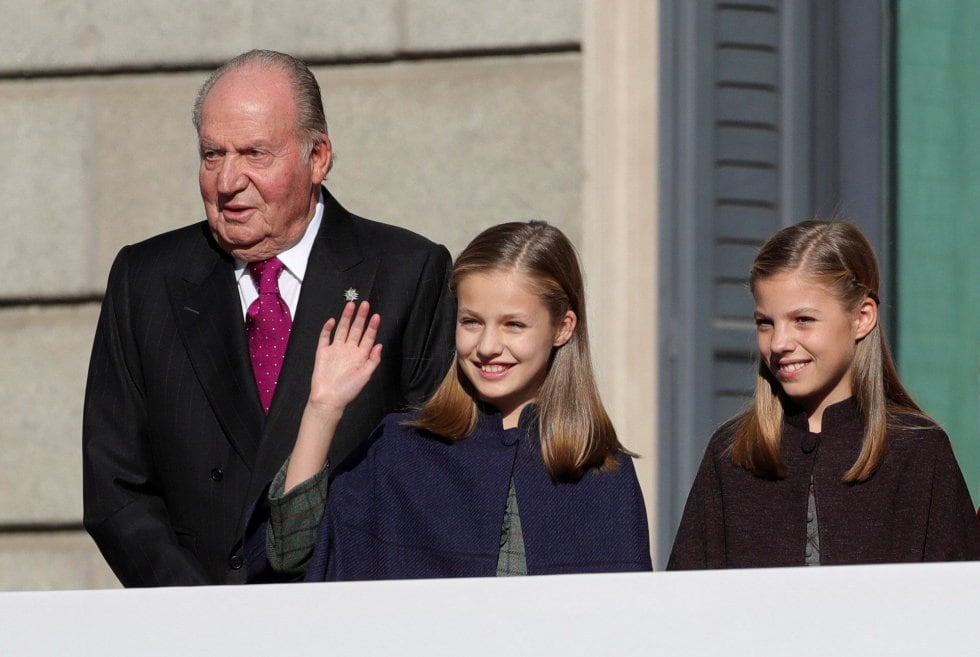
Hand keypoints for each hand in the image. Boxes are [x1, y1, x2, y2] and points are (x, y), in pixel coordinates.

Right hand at [307, 301, 381, 415]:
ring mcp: (336, 350)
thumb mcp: (365, 376)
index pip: (368, 338)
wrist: (329, 399)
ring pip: (342, 330)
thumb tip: (379, 345)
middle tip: (365, 304)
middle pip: (356, 330)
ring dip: (346, 318)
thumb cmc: (348, 390)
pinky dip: (327, 329)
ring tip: (351, 305)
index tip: (376, 316)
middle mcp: (349, 350)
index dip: (372, 327)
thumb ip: (373, 360)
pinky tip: (332, 321)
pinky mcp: (323, 352)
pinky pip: (325, 338)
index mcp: (360, 356)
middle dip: (360, 317)